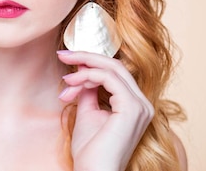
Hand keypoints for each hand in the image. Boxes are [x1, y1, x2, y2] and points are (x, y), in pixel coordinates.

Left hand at [56, 50, 153, 170]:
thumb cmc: (90, 151)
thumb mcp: (88, 112)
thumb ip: (88, 91)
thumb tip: (81, 70)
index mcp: (134, 104)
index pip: (115, 72)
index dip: (90, 62)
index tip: (66, 59)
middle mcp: (142, 103)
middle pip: (115, 65)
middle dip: (86, 57)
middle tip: (62, 54)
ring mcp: (140, 105)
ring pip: (112, 69)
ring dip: (83, 69)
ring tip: (65, 80)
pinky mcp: (132, 108)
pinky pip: (108, 78)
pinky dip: (88, 76)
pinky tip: (72, 84)